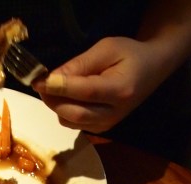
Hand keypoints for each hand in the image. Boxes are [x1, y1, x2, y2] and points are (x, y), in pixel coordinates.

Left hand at [35, 36, 166, 133]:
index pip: (85, 92)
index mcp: (120, 90)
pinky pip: (73, 124)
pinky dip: (63, 111)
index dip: (60, 87)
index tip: (39, 80)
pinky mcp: (101, 129)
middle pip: (75, 113)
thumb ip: (81, 64)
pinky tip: (64, 96)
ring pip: (71, 121)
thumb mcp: (106, 49)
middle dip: (52, 100)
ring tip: (51, 87)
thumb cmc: (130, 54)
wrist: (152, 69)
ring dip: (55, 106)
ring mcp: (108, 124)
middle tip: (40, 83)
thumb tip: (53, 77)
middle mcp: (114, 113)